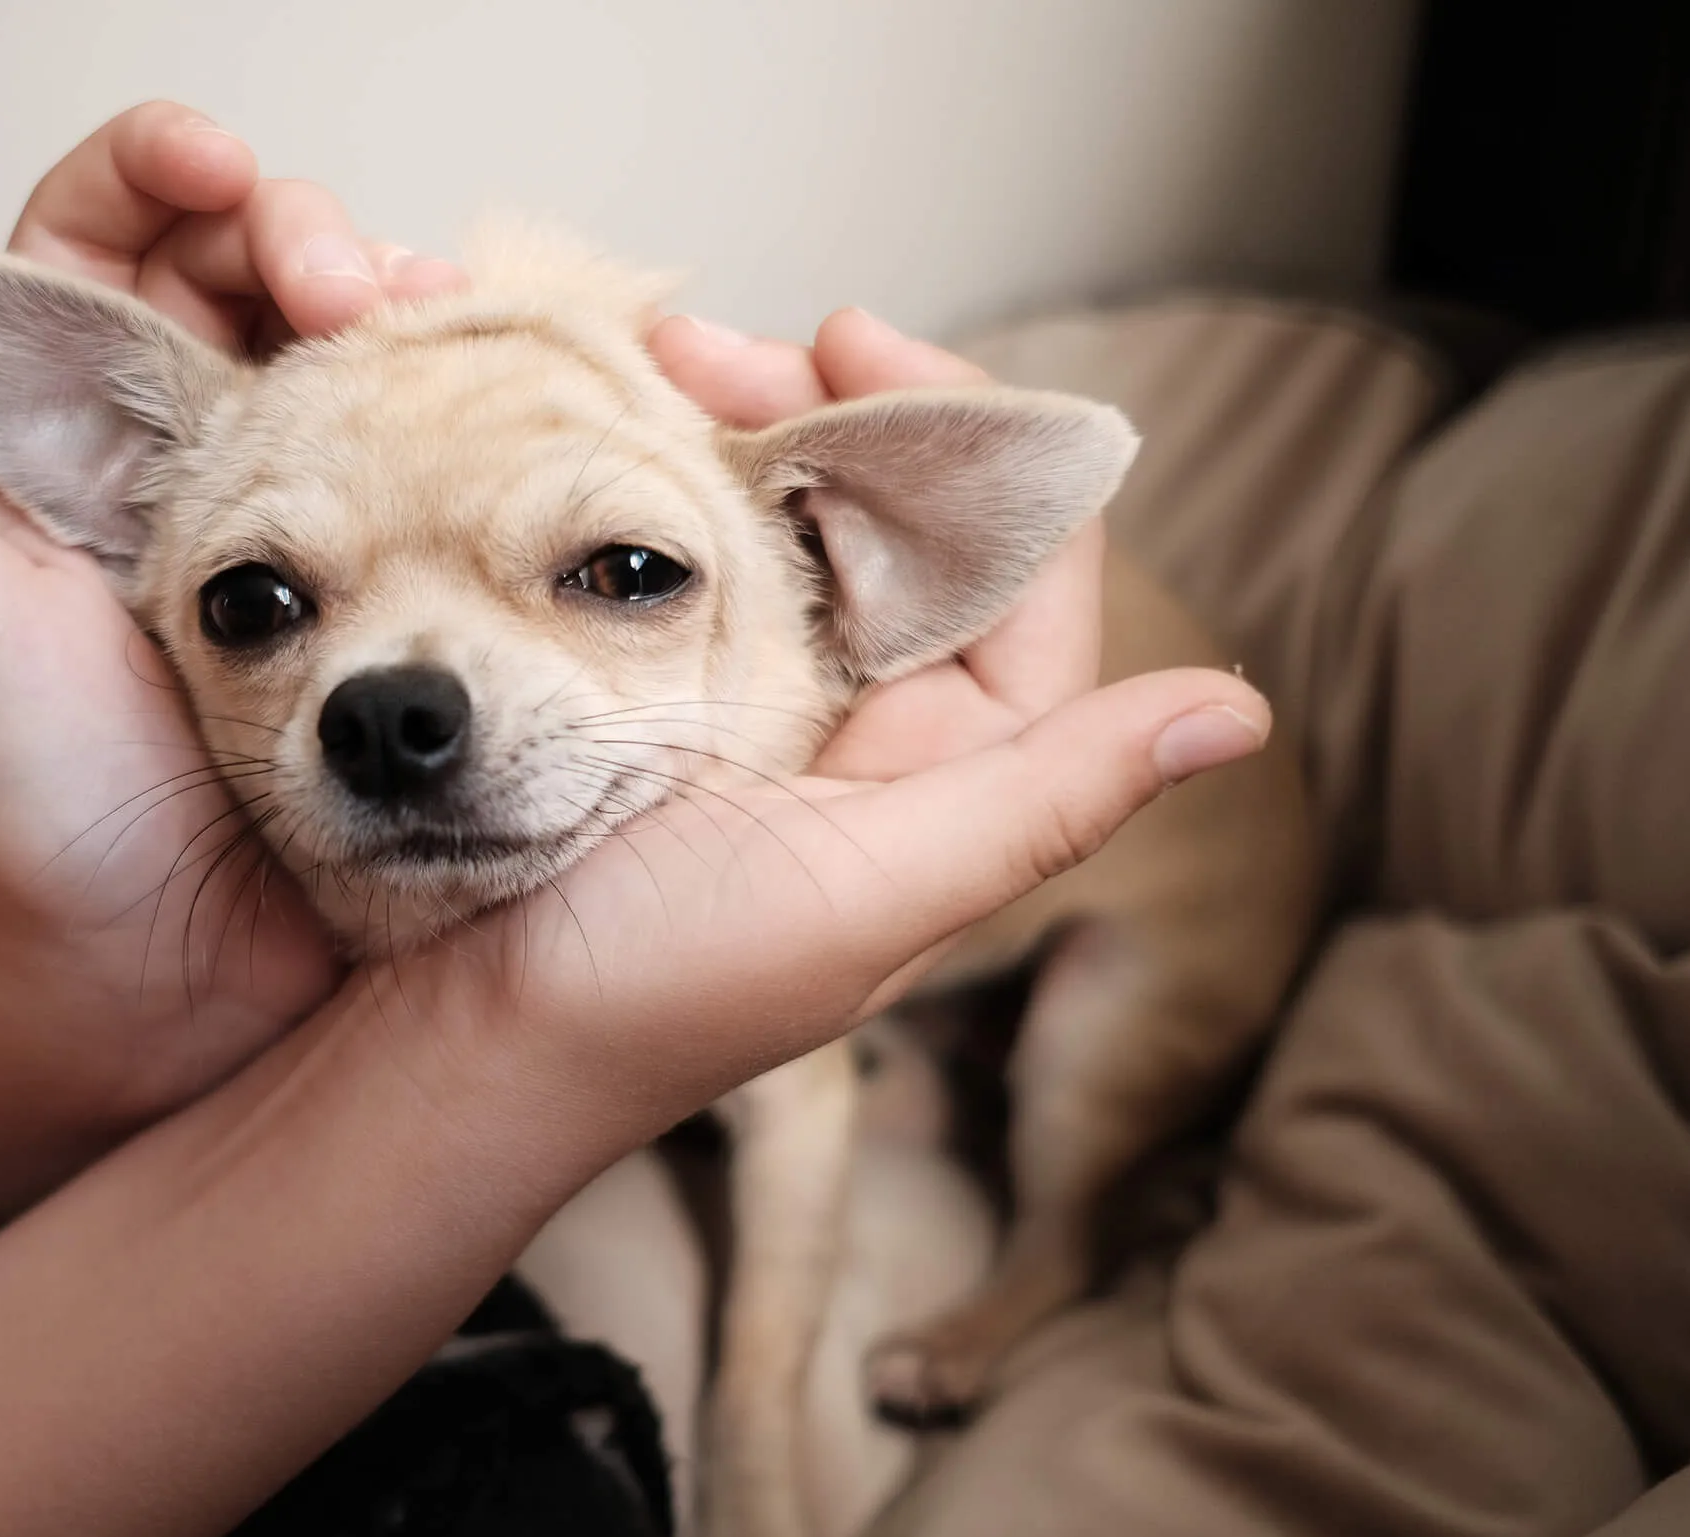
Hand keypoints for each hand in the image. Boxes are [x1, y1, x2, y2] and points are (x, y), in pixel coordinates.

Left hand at [0, 105, 464, 1118]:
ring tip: (441, 319)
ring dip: (411, 300)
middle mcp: (193, 460)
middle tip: (345, 279)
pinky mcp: (406, 588)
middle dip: (309, 227)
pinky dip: (484, 404)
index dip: (161, 175)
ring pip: (367, 348)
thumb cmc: (34, 810)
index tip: (216, 169)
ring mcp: (315, 523)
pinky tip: (513, 394)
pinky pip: (452, 461)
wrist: (162, 971)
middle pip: (257, 270)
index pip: (110, 246)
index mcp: (74, 440)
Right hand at [371, 307, 1257, 1169]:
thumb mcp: (867, 894)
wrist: (449, 1046)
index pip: (1017, 568)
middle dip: (820, 407)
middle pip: (889, 519)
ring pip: (776, 522)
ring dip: (725, 428)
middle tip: (710, 349)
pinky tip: (587, 435)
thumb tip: (1240, 714)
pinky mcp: (621, 692)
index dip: (969, 436)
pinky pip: (665, 558)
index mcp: (939, 768)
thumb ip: (1045, 798)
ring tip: (639, 365)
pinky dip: (640, 487)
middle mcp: (852, 723)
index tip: (857, 337)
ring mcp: (732, 699)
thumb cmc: (654, 994)